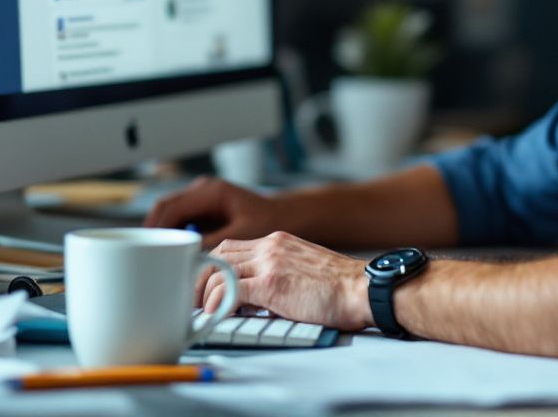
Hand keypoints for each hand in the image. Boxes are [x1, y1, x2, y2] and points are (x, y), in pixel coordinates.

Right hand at [143, 176, 283, 247]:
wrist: (287, 216)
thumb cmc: (270, 222)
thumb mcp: (241, 235)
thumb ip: (213, 244)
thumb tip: (186, 258)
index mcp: (210, 192)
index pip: (170, 207)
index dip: (156, 229)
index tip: (149, 250)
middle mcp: (202, 191)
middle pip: (164, 209)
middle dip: (154, 232)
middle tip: (145, 257)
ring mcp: (200, 199)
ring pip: (169, 215)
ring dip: (162, 234)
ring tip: (155, 258)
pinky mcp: (203, 211)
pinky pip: (180, 221)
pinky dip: (174, 236)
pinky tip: (172, 254)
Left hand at [198, 231, 371, 330]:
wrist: (364, 289)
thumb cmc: (341, 289)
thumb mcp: (303, 270)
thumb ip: (276, 275)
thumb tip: (251, 298)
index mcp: (278, 241)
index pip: (230, 247)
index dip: (211, 266)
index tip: (203, 286)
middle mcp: (271, 245)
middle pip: (217, 254)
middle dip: (199, 278)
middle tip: (193, 300)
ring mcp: (270, 262)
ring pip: (218, 269)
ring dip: (204, 293)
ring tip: (203, 312)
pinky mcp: (272, 283)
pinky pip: (230, 289)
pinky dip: (216, 303)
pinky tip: (215, 315)